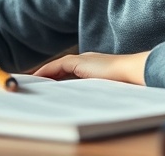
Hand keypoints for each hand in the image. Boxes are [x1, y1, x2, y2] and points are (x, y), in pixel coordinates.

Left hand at [32, 51, 149, 84]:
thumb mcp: (107, 89)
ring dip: (44, 74)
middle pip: (62, 68)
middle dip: (48, 76)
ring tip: (32, 82)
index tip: (48, 86)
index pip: (71, 72)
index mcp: (95, 67)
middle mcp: (87, 61)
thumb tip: (87, 104)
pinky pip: (56, 66)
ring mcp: (83, 59)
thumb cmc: (125, 85)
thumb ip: (97, 92)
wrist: (132, 72)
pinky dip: (46, 71)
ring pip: (57, 66)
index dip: (58, 78)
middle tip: (35, 84)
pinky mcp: (79, 61)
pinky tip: (37, 78)